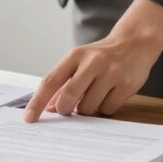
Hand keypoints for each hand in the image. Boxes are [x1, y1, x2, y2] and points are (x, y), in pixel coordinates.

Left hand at [23, 0, 162, 122]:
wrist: (134, 43)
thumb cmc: (99, 57)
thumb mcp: (78, 63)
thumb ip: (62, 83)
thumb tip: (49, 108)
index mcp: (74, 55)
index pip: (50, 82)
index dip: (37, 102)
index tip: (28, 118)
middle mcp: (92, 62)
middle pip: (69, 96)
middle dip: (65, 109)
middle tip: (68, 109)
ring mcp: (111, 73)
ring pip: (89, 107)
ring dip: (87, 109)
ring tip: (95, 95)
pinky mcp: (127, 84)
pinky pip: (108, 109)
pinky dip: (104, 108)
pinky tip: (109, 94)